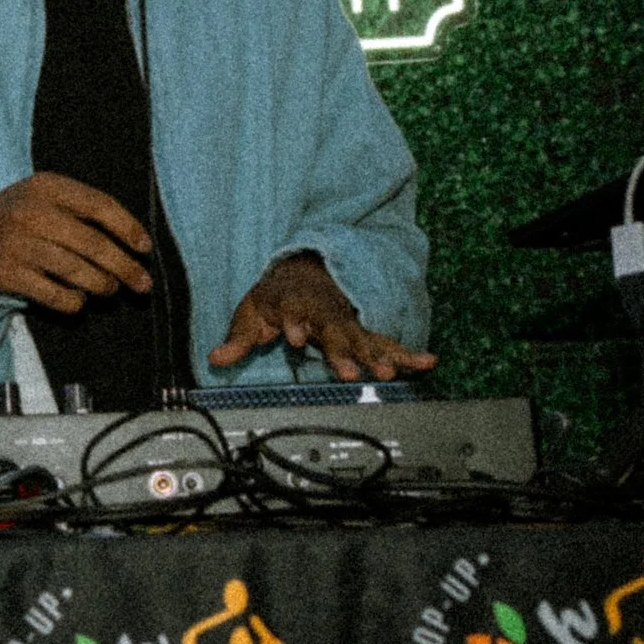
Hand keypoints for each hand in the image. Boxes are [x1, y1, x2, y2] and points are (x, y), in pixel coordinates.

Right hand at [0, 173, 154, 312]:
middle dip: (124, 267)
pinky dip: (74, 302)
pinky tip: (79, 300)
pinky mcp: (8, 274)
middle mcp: (32, 213)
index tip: (145, 248)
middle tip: (143, 284)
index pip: (99, 205)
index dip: (128, 228)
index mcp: (47, 186)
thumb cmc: (24, 216)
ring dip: (102, 285)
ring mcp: (18, 244)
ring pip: (76, 271)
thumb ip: (86, 210)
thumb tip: (134, 243)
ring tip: (110, 289)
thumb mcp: (49, 197)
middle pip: (92, 244)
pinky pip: (54, 295)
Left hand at [208, 252, 436, 378]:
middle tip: (349, 371)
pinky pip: (389, 342)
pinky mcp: (364, 332)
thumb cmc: (278, 296)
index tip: (293, 336)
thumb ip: (238, 338)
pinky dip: (409, 353)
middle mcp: (325, 313)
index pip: (293, 314)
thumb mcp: (252, 312)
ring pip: (363, 340)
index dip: (293, 324)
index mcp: (295, 305)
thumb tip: (216, 358)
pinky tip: (428, 362)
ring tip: (388, 373)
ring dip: (376, 356)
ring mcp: (347, 322)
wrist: (306, 270)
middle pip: (334, 332)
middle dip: (342, 350)